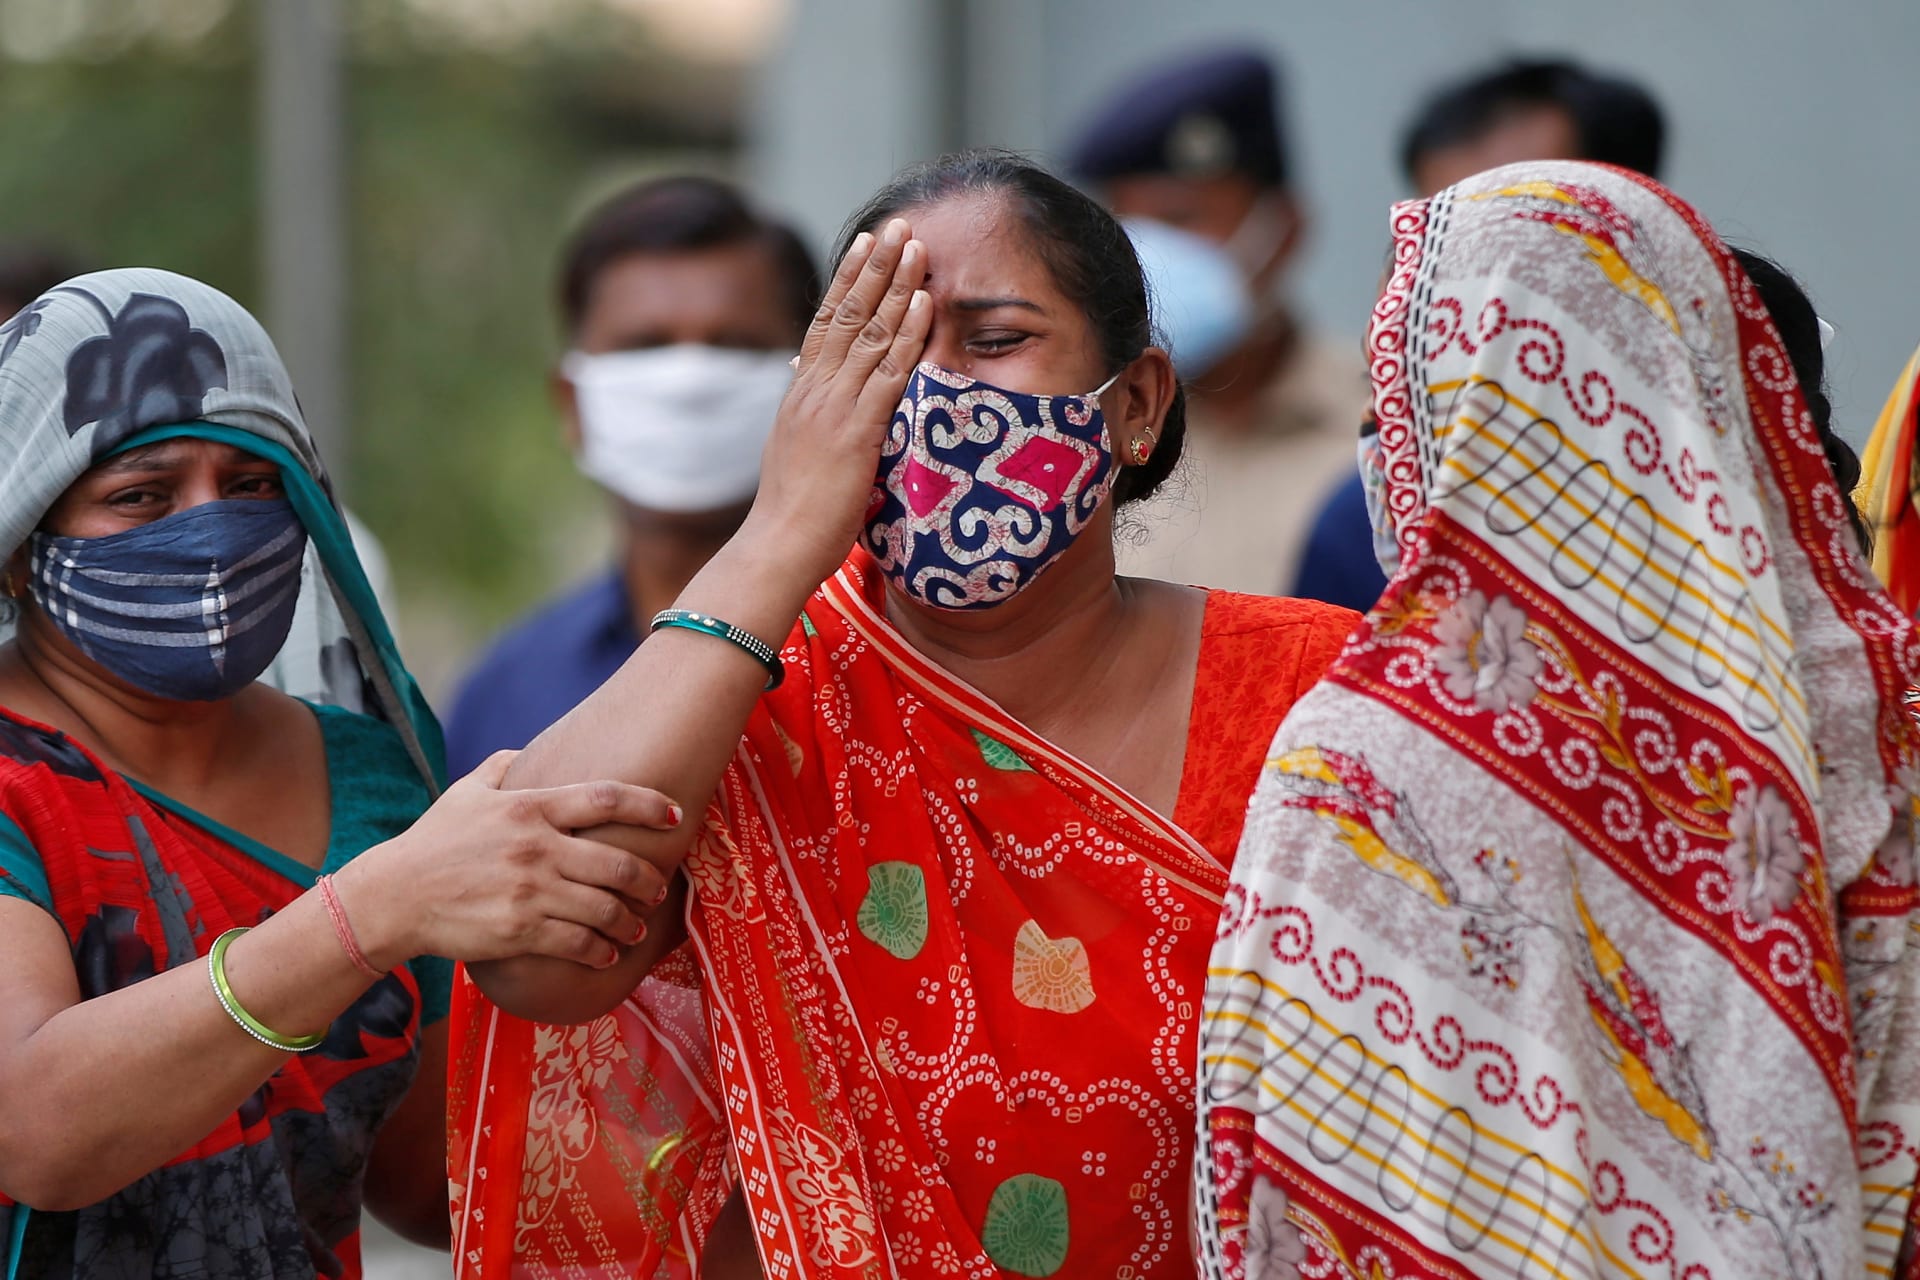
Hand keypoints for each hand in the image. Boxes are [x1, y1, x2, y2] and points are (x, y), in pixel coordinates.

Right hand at [334, 752, 682, 970]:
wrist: (394, 896)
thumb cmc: (433, 842)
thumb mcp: (466, 793)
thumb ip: (502, 769)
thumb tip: (523, 753)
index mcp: (530, 807)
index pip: (606, 799)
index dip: (649, 805)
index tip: (675, 814)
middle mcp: (537, 848)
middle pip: (618, 863)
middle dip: (648, 879)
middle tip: (656, 888)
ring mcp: (531, 892)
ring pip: (605, 909)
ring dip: (630, 922)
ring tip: (635, 927)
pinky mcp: (521, 931)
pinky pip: (578, 944)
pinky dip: (601, 951)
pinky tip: (606, 954)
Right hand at [747, 216, 930, 587]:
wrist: (777, 547)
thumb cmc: (791, 513)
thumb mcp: (795, 450)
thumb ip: (807, 413)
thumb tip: (804, 382)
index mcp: (801, 394)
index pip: (825, 321)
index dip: (848, 279)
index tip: (867, 244)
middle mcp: (814, 390)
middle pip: (846, 312)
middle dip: (875, 265)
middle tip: (898, 224)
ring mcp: (834, 407)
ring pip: (868, 331)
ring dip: (896, 284)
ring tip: (917, 245)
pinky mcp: (856, 431)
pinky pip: (887, 372)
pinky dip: (907, 334)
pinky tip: (923, 303)